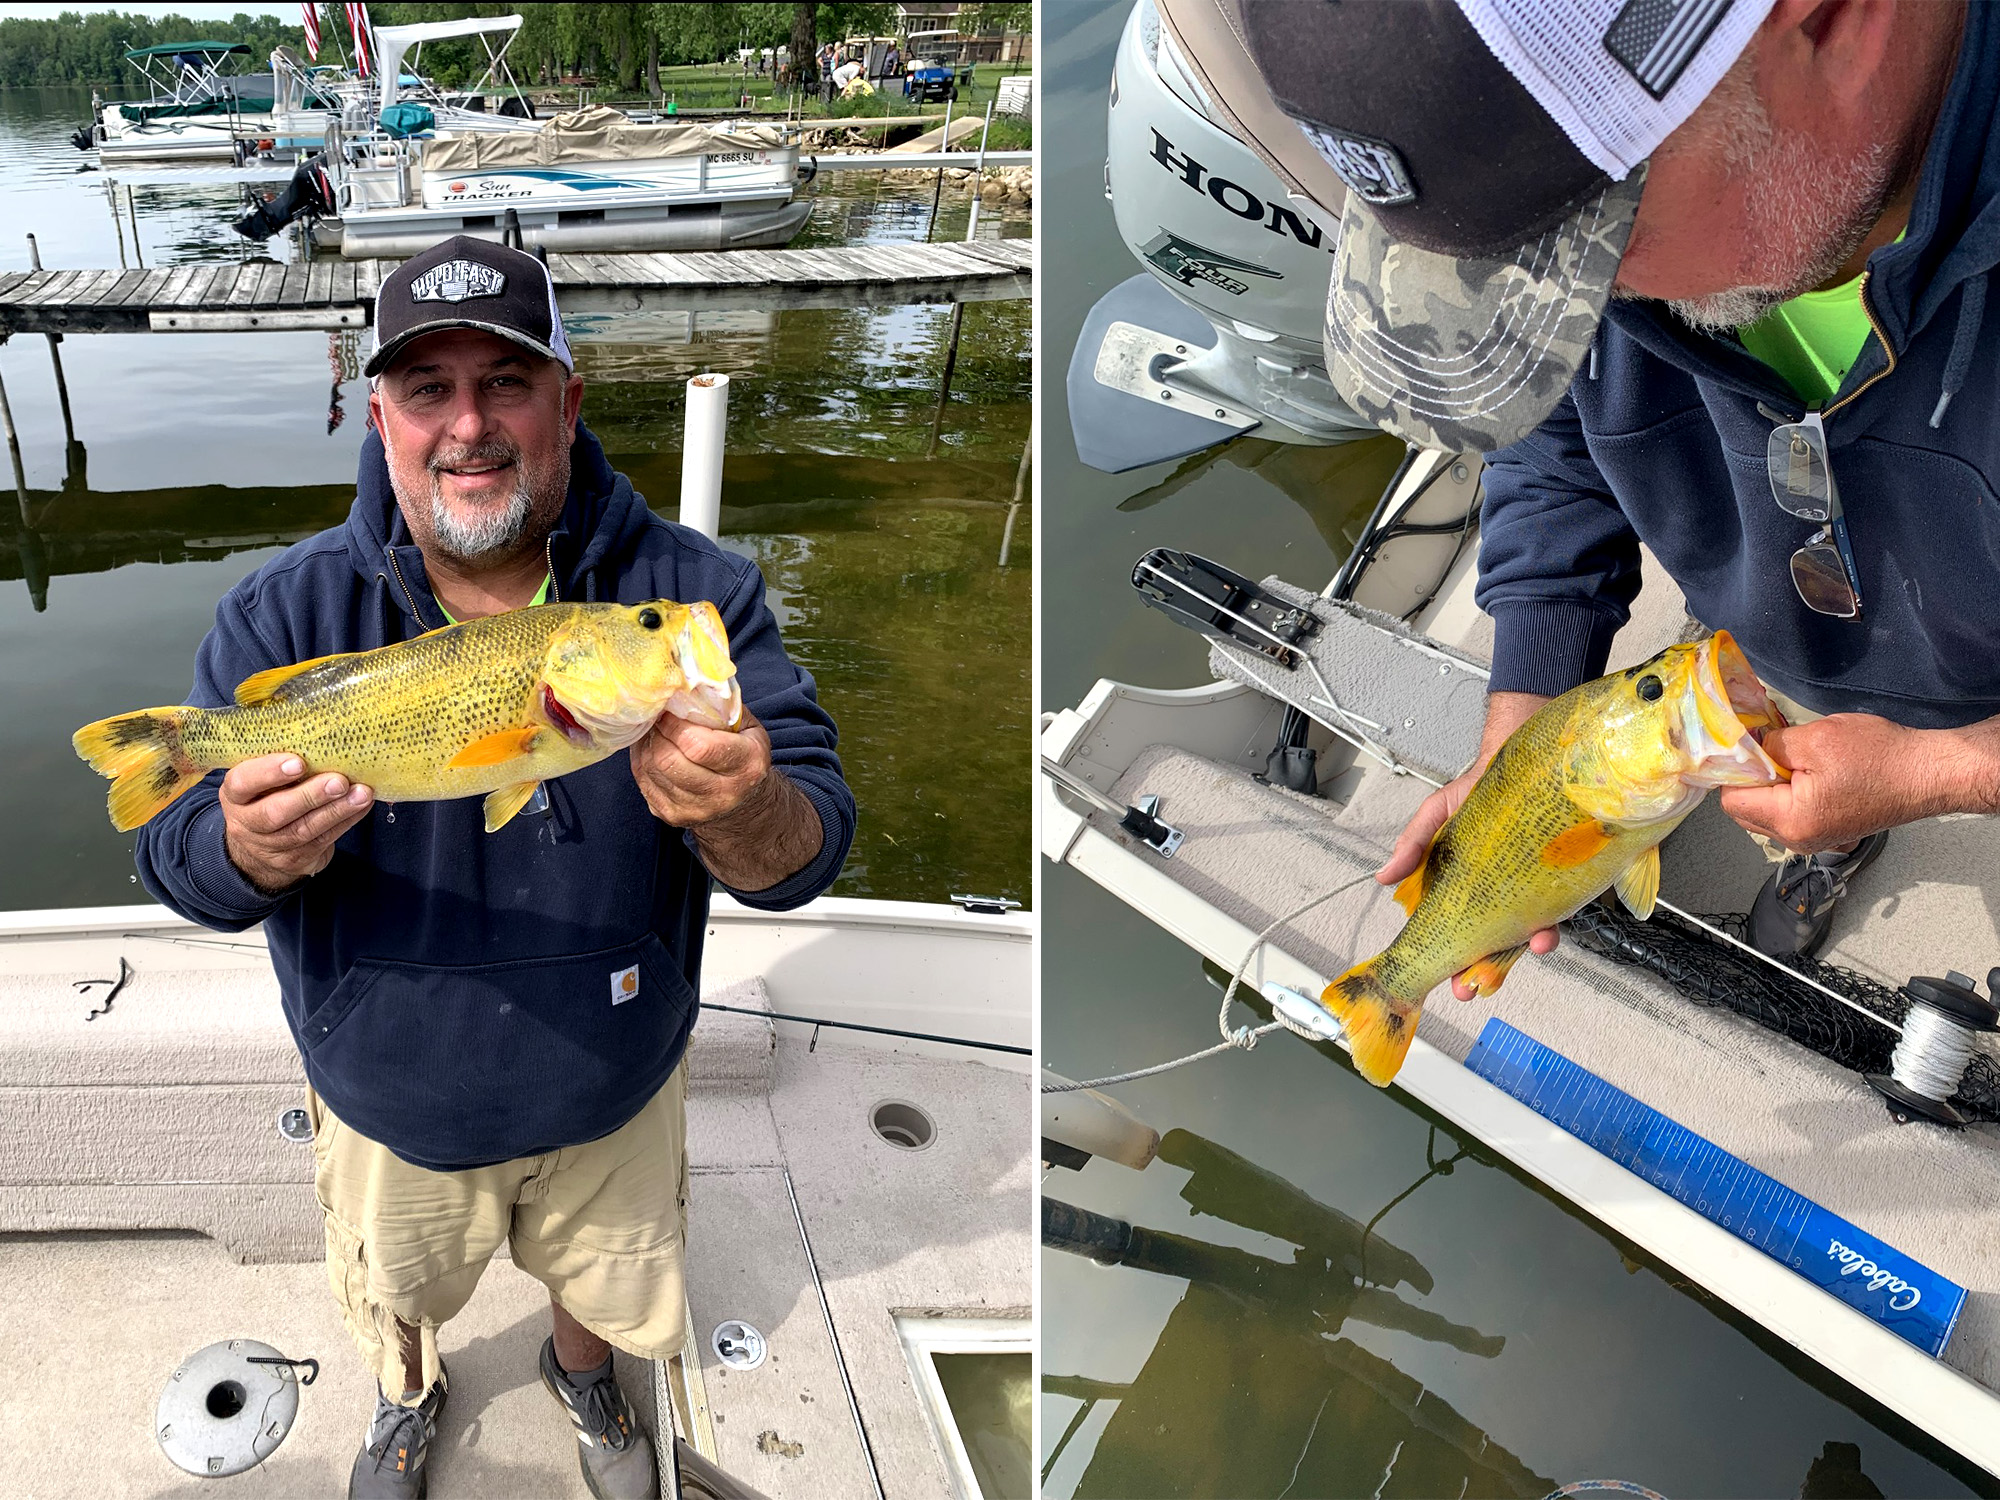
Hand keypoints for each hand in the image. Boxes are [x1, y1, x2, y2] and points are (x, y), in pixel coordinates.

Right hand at [221, 754, 373, 894]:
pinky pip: (323, 839)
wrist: (259, 851)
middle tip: (338, 781)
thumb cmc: (267, 798)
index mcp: (235, 795)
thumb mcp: (260, 781)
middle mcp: (247, 823)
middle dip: (310, 796)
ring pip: (304, 829)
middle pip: (275, 812)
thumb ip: (280, 764)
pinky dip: (346, 821)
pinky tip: (362, 806)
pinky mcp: (296, 860)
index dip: (268, 773)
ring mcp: (270, 845)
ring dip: (337, 810)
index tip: (298, 762)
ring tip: (362, 793)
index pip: (243, 783)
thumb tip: (325, 739)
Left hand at [629, 706, 770, 827]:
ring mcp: (695, 810)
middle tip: (657, 717)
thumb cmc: (744, 757)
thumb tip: (685, 683)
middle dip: (658, 733)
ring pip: (653, 770)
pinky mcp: (673, 817)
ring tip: (654, 730)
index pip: (698, 746)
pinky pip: (644, 782)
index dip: (675, 725)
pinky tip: (651, 748)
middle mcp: (721, 794)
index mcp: (745, 766)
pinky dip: (642, 760)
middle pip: (669, 761)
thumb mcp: (748, 729)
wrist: (745, 806)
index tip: (669, 710)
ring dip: (648, 744)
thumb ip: (722, 707)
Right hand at [1378, 690, 1553, 1000]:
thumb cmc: (1476, 788)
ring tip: (1533, 944)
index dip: (1456, 961)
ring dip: (1532, 944)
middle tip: (1476, 986)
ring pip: (1531, 929)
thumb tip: (1383, 877)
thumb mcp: (1434, 815)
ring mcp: (1533, 886)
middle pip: (1495, 942)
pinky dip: (1556, 918)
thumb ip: (1412, 845)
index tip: (1452, 983)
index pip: (1461, 931)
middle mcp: (1502, 892)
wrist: (1522, 757)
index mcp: (1468, 887)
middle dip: (1487, 970)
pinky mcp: (1561, 873)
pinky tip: (1549, 925)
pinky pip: (1562, 904)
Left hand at [1718, 713, 1940, 852]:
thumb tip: (1749, 749)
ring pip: (1767, 812)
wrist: (1929, 774)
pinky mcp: (1828, 832)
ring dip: (1770, 786)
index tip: (1745, 747)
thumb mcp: (1815, 739)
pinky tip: (1808, 770)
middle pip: (1745, 811)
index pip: (1731, 801)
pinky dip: (1789, 793)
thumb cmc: (1878, 756)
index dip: (1733, 771)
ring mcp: (1813, 839)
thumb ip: (1771, 746)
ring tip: (1794, 759)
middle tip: (1769, 749)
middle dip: (1750, 780)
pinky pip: (1790, 814)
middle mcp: (1797, 840)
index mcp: (1790, 821)